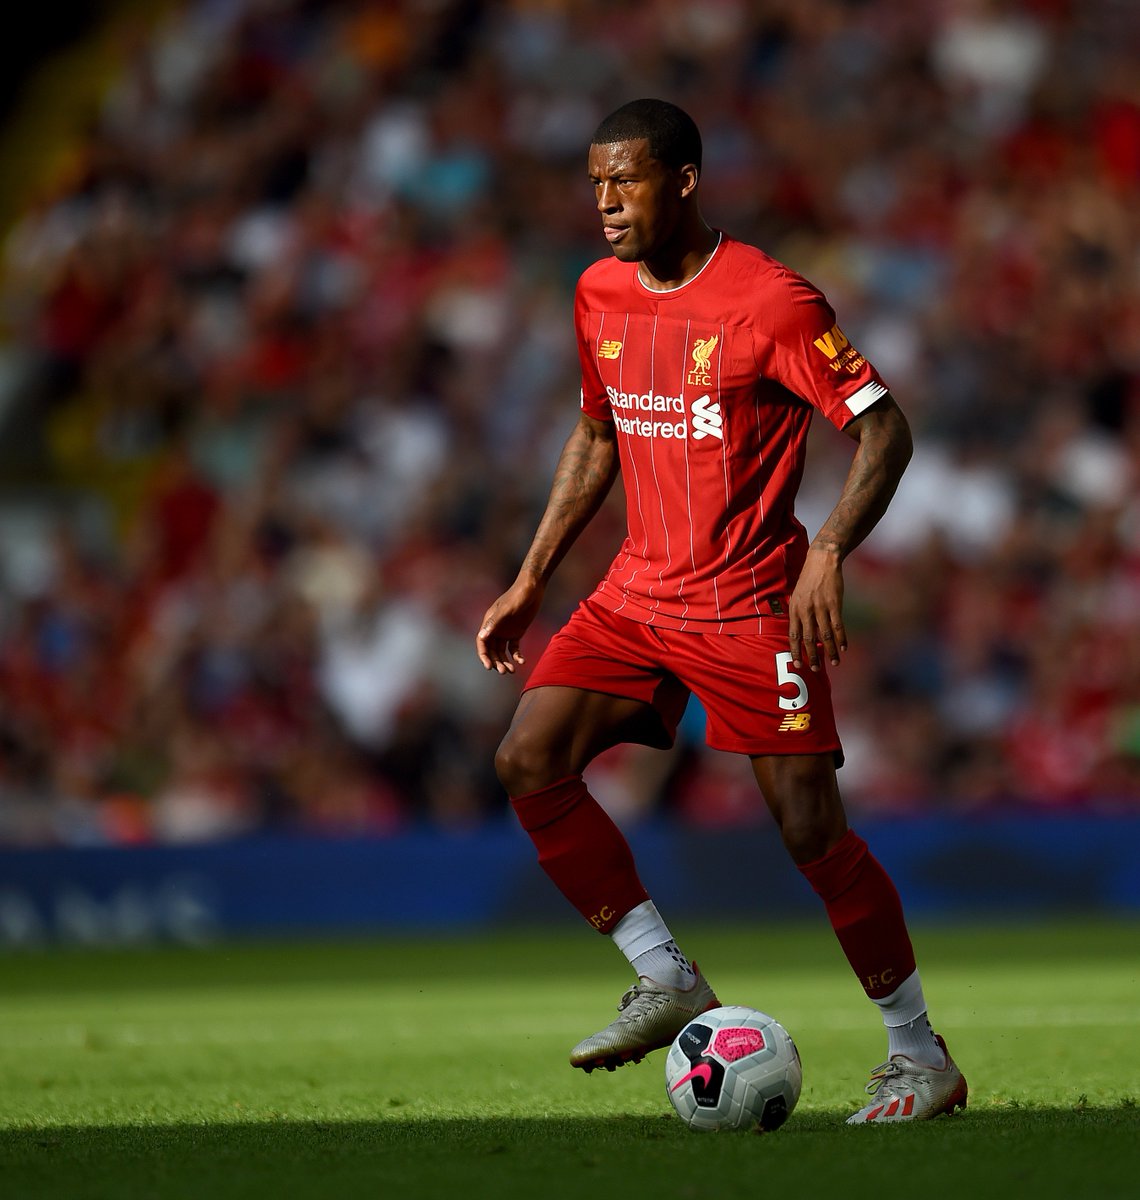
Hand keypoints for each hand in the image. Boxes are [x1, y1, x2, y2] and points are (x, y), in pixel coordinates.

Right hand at [476, 578, 544, 673]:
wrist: (533, 587)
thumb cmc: (518, 595)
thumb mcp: (507, 609)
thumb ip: (495, 622)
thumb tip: (482, 637)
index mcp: (489, 622)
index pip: (482, 642)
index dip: (484, 655)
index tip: (489, 667)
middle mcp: (496, 628)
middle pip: (492, 650)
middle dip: (496, 661)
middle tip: (503, 672)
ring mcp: (506, 631)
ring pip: (502, 651)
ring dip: (505, 661)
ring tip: (512, 670)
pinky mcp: (517, 632)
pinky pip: (514, 648)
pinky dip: (517, 656)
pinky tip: (522, 661)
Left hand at [787, 547, 845, 671]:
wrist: (822, 560)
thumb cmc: (809, 580)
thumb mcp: (797, 596)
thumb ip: (799, 614)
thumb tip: (801, 634)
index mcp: (795, 609)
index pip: (793, 635)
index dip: (795, 651)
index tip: (798, 664)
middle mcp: (806, 610)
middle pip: (808, 639)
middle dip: (812, 656)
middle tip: (815, 669)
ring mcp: (820, 607)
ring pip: (825, 635)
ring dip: (830, 651)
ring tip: (834, 663)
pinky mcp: (834, 604)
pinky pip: (838, 625)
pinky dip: (841, 638)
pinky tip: (844, 648)